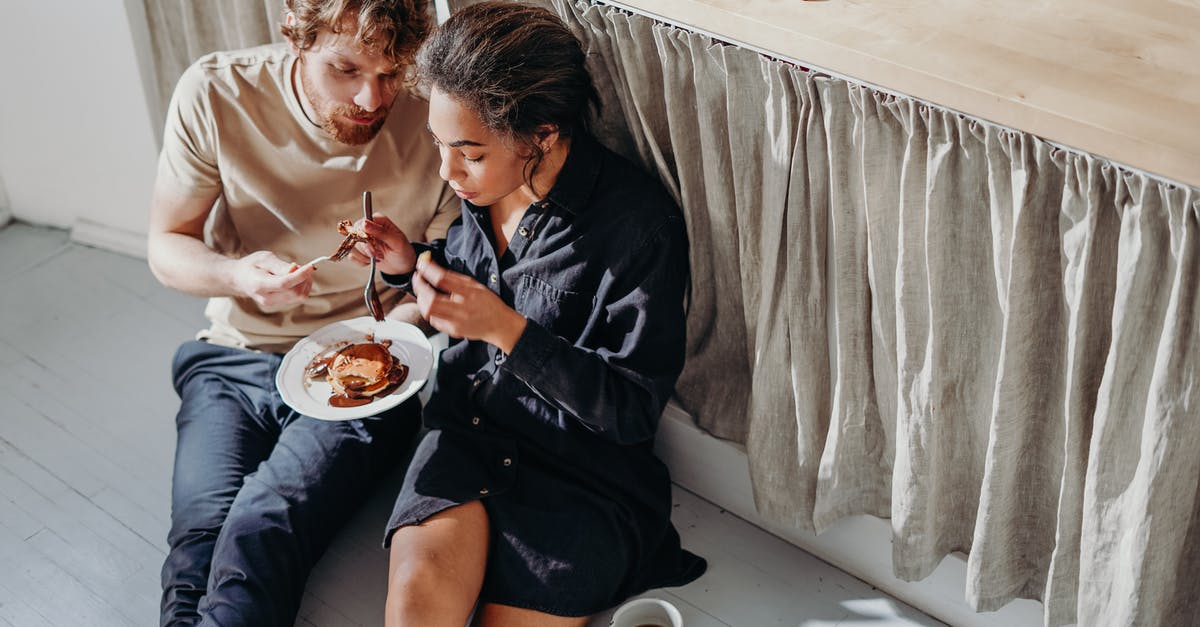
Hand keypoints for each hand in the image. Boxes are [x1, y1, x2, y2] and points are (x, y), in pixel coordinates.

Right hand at [228, 250, 313, 308]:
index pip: (284, 283)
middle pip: (295, 292)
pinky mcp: (279, 304)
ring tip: (297, 271)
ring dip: (305, 283)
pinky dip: (302, 287)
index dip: (300, 275)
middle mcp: (266, 298)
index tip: (311, 266)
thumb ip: (279, 266)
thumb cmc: (252, 265)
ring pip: (299, 297)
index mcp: (259, 284)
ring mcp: (273, 303)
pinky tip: (296, 278)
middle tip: (300, 266)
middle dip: (304, 278)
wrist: (240, 278)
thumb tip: (295, 270)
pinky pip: (297, 298)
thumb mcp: (263, 258)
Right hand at [347, 215, 416, 274]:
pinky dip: (362, 261)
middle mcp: (368, 227)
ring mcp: (363, 238)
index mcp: (378, 220)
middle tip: (378, 255)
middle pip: (354, 235)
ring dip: (364, 256)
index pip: (361, 223)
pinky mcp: (360, 250)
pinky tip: (371, 261)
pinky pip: (352, 255)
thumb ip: (381, 232)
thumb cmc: (403, 251)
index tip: (373, 245)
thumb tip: (364, 223)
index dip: (364, 236)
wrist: (402, 266)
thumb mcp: (396, 242)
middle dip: (366, 248)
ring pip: (351, 246)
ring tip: (378, 258)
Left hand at [412, 254, 526, 351]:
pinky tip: (431, 305)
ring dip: (421, 299)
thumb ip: (454, 278)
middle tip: (417, 279)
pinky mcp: (453, 331)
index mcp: (468, 293)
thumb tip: (434, 268)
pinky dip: (429, 311)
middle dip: (419, 287)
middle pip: (431, 299)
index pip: (442, 280)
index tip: (421, 264)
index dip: (428, 270)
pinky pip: (433, 321)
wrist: (499, 325)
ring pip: (428, 312)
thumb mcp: (475, 285)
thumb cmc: (488, 303)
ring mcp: (456, 322)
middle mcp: (461, 309)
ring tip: (422, 291)